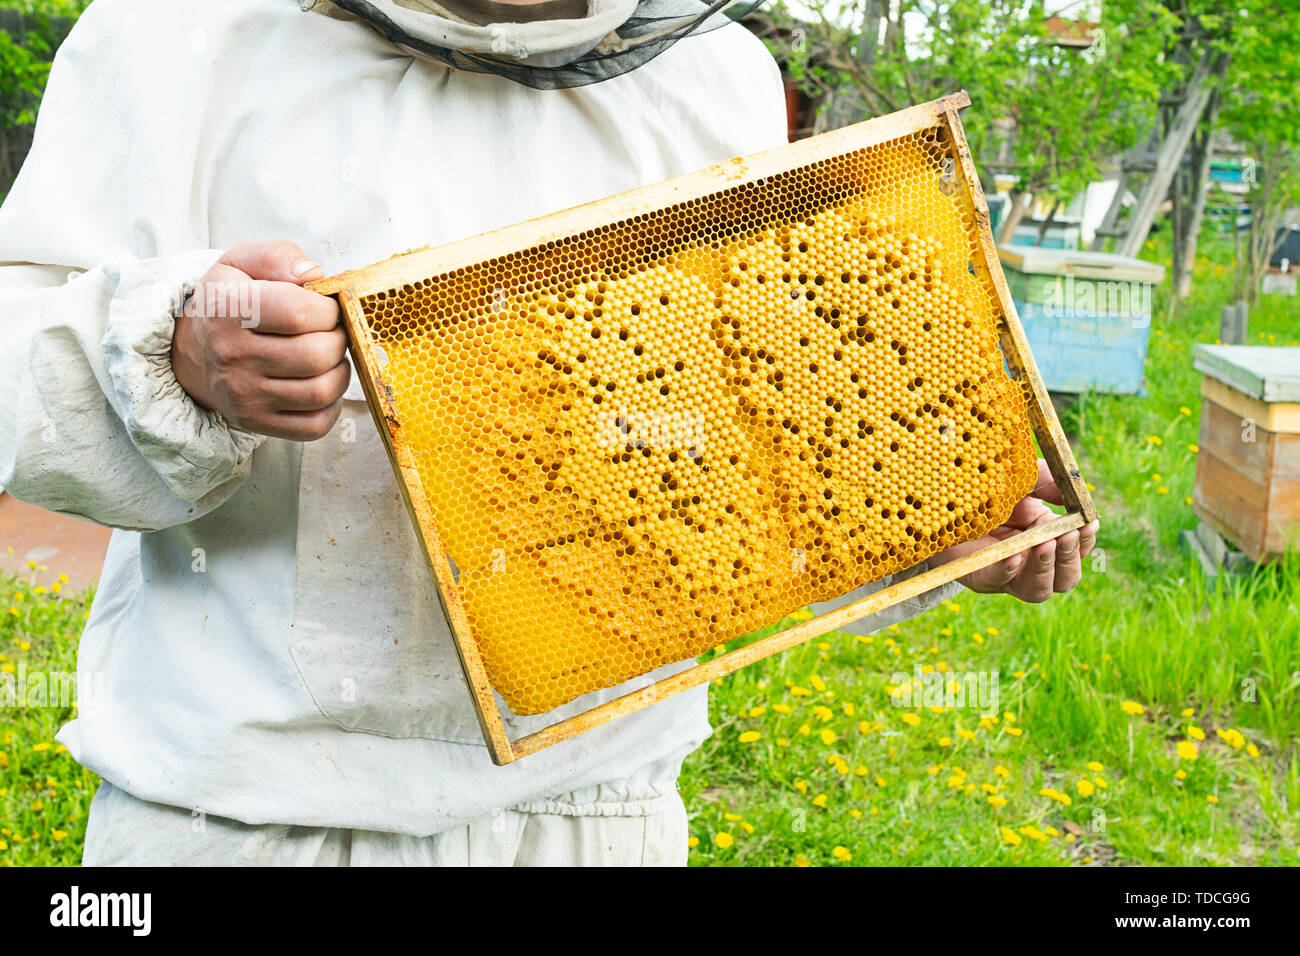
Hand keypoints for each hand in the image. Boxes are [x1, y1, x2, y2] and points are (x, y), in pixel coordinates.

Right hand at [171, 240, 348, 440]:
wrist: (192, 352)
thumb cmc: (228, 302)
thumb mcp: (241, 262)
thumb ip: (278, 256)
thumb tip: (316, 274)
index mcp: (228, 309)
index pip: (301, 312)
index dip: (327, 308)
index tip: (323, 308)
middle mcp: (232, 356)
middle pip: (317, 354)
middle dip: (337, 339)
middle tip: (329, 332)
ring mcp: (243, 396)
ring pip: (322, 391)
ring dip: (339, 371)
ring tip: (326, 356)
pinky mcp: (256, 423)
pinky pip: (316, 425)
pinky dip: (331, 405)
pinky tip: (319, 383)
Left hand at [927, 459, 1099, 602]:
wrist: (941, 502)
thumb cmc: (984, 492)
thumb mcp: (1021, 480)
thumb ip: (1047, 483)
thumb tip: (1074, 499)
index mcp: (1047, 540)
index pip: (1077, 551)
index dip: (1086, 541)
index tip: (1088, 523)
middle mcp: (1031, 564)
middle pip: (1065, 578)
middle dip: (1069, 557)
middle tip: (1065, 535)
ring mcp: (1006, 575)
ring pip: (1038, 590)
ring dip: (1045, 568)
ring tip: (1044, 544)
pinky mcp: (978, 577)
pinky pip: (996, 580)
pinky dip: (1007, 570)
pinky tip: (1013, 556)